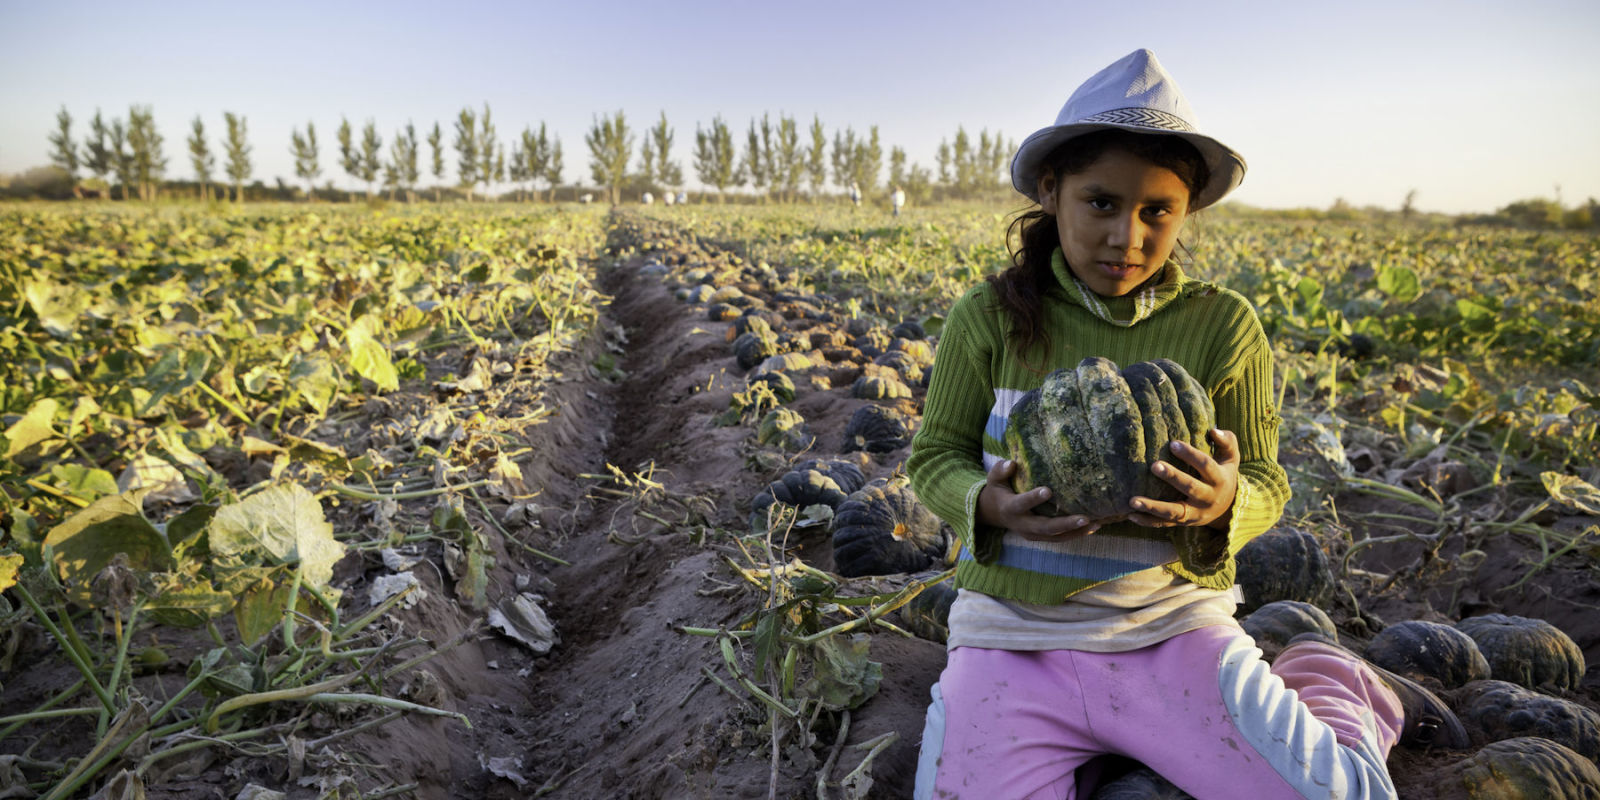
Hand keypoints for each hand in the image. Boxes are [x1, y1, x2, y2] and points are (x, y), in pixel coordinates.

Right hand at [976, 459, 1099, 541]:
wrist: (993, 514)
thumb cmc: (998, 491)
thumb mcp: (994, 479)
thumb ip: (1000, 470)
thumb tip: (1011, 463)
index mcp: (1010, 508)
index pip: (1021, 504)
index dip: (1033, 499)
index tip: (1048, 490)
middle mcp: (1022, 524)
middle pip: (1044, 527)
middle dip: (1065, 524)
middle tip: (1084, 518)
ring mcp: (1031, 534)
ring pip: (1055, 536)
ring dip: (1076, 532)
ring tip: (1096, 524)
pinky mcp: (1040, 537)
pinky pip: (1059, 538)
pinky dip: (1076, 534)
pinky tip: (1093, 527)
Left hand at [1128, 429, 1240, 529]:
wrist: (1229, 508)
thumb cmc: (1224, 473)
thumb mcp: (1231, 457)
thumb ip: (1226, 441)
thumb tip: (1213, 430)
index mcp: (1219, 479)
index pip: (1205, 466)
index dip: (1190, 455)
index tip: (1173, 443)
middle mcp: (1208, 498)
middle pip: (1191, 488)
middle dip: (1173, 477)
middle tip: (1154, 466)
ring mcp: (1195, 513)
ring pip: (1174, 512)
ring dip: (1153, 507)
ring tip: (1132, 501)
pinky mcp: (1183, 522)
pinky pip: (1165, 524)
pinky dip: (1147, 521)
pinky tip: (1130, 515)